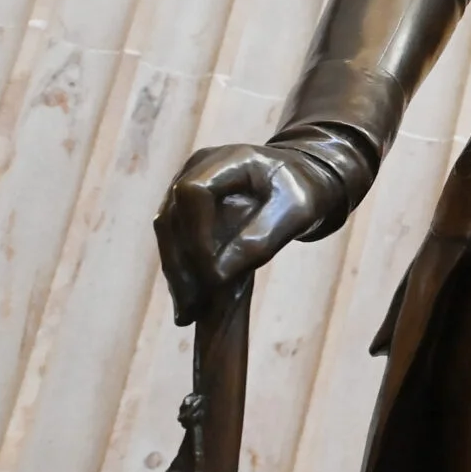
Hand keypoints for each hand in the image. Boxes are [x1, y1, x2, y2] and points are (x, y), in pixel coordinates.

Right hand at [154, 144, 334, 324]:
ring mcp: (184, 184)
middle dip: (181, 265)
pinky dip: (183, 268)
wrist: (302, 177)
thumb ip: (260, 240)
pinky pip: (175, 238)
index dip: (196, 237)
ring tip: (188, 313)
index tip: (212, 278)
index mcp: (228, 158)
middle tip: (191, 309)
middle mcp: (197, 167)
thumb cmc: (304, 192)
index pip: (193, 193)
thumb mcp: (296, 213)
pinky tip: (190, 300)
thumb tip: (217, 278)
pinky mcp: (183, 205)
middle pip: (171, 217)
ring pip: (167, 232)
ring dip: (177, 273)